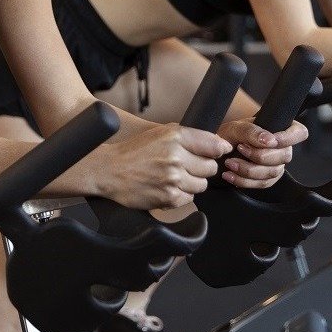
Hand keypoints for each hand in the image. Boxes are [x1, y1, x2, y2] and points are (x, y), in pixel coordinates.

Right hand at [93, 123, 231, 209]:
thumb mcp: (162, 133)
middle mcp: (176, 156)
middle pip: (210, 167)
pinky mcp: (168, 197)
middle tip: (186, 166)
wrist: (109, 170)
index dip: (216, 150)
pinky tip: (167, 186)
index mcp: (176, 136)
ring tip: (175, 176)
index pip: (214, 145)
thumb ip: (192, 137)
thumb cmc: (135, 151)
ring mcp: (173, 178)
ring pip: (202, 184)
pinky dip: (181, 194)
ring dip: (192, 182)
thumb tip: (222, 145)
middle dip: (202, 167)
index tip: (215, 153)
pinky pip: (189, 198)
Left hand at [217, 117, 307, 188]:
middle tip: (240, 148)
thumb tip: (269, 140)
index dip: (288, 138)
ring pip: (273, 172)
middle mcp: (283, 148)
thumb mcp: (237, 128)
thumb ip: (251, 131)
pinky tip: (231, 175)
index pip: (299, 133)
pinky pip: (262, 184)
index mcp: (281, 129)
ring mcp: (277, 165)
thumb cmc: (232, 134)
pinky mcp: (268, 179)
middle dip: (259, 155)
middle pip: (285, 156)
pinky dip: (244, 181)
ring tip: (230, 162)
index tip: (269, 141)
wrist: (222, 148)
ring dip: (249, 169)